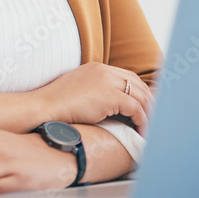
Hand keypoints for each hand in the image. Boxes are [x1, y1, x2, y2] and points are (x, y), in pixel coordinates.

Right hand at [34, 62, 153, 134]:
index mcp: (97, 68)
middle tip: (153, 117)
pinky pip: (135, 108)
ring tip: (149, 126)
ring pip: (139, 95)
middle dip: (148, 101)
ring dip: (147, 112)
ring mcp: (107, 81)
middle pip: (137, 84)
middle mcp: (104, 71)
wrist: (44, 107)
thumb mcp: (78, 90)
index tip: (145, 105)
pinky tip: (140, 130)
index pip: (127, 76)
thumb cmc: (56, 104)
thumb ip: (94, 91)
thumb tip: (109, 106)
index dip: (139, 91)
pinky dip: (141, 120)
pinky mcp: (109, 95)